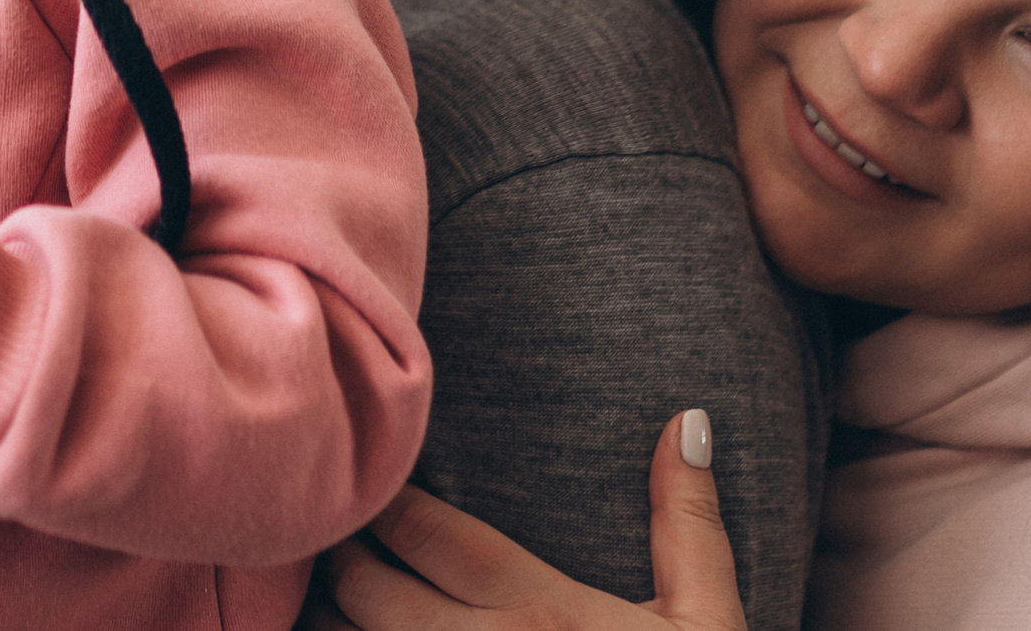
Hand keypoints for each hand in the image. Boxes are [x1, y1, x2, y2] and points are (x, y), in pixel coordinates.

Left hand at [316, 411, 742, 630]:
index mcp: (545, 613)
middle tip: (332, 536)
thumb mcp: (707, 622)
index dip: (386, 501)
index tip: (368, 479)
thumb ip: (688, 522)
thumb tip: (687, 421)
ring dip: (325, 624)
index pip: (430, 534)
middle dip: (342, 556)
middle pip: (369, 589)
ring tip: (323, 603)